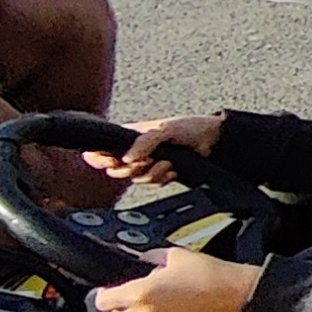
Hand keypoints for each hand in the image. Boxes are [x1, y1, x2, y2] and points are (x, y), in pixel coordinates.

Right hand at [89, 112, 225, 186]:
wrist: (211, 141)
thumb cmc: (188, 127)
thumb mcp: (163, 129)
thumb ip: (144, 142)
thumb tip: (127, 159)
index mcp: (128, 136)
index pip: (100, 149)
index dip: (100, 158)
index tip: (113, 161)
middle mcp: (134, 152)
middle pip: (116, 171)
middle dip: (132, 169)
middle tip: (147, 161)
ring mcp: (146, 164)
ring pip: (135, 179)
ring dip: (153, 173)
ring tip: (167, 162)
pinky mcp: (159, 174)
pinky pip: (152, 184)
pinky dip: (163, 179)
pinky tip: (172, 170)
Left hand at [92, 245, 261, 311]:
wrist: (230, 291)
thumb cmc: (206, 273)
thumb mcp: (171, 254)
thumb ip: (148, 257)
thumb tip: (138, 259)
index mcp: (140, 293)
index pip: (103, 300)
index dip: (103, 292)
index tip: (108, 287)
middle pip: (118, 310)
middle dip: (124, 297)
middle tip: (140, 283)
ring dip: (141, 305)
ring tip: (161, 291)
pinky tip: (173, 300)